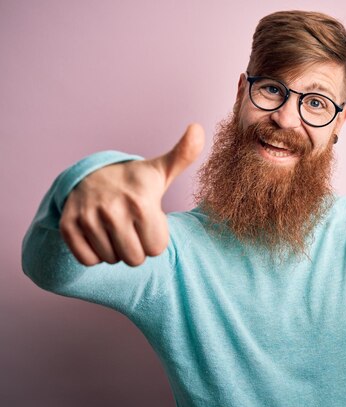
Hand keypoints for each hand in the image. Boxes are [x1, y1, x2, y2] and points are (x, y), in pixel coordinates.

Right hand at [60, 124, 204, 265]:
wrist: (91, 174)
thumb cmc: (136, 180)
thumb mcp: (162, 170)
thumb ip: (184, 155)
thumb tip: (198, 127)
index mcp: (141, 202)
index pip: (156, 249)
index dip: (155, 239)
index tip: (149, 222)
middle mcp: (113, 211)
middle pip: (135, 258)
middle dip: (137, 248)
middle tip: (133, 228)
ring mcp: (88, 218)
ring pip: (111, 260)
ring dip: (116, 250)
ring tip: (116, 229)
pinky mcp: (68, 226)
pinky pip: (88, 260)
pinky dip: (95, 254)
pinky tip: (100, 235)